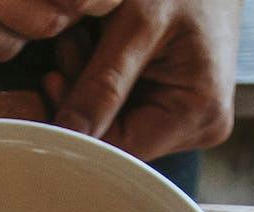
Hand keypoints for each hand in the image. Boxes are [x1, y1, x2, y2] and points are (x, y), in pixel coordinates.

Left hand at [44, 0, 243, 159]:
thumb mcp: (137, 23)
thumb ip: (101, 84)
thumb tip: (65, 135)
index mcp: (201, 113)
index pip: (121, 147)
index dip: (78, 123)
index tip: (51, 80)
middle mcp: (200, 126)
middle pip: (118, 138)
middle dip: (83, 98)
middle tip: (73, 43)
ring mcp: (188, 119)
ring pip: (114, 123)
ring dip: (88, 85)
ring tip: (88, 36)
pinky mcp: (174, 104)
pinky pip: (122, 107)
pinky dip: (100, 80)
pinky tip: (100, 46)